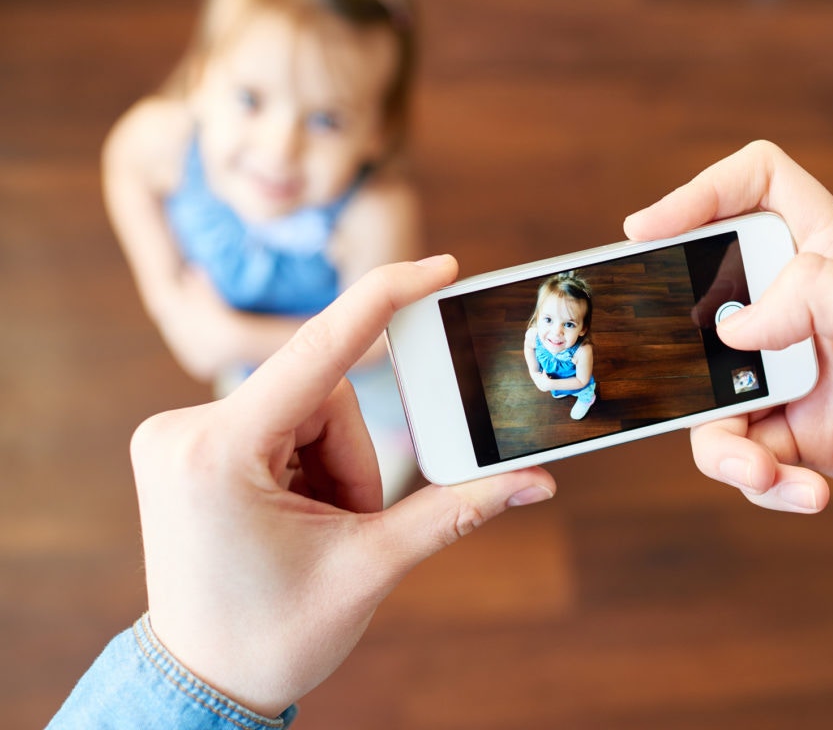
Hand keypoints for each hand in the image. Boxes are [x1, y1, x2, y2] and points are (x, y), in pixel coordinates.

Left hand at [131, 257, 556, 716]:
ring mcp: (177, 435)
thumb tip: (536, 480)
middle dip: (356, 459)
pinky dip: (307, 462)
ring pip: (306, 408)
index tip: (440, 266)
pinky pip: (277, 420)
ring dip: (334, 464)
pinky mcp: (186, 443)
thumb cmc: (273, 638)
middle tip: (346, 526)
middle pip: (325, 395)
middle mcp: (183, 430)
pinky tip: (292, 515)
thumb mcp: (371, 568)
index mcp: (220, 454)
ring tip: (316, 529)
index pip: (320, 350)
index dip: (386, 299)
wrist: (202, 684)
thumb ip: (456, 508)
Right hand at [625, 140, 832, 557]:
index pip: (760, 186)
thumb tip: (731, 324)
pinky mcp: (806, 436)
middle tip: (672, 378)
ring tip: (762, 470)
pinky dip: (759, 478)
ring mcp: (804, 375)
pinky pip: (746, 450)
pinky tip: (803, 494)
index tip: (646, 233)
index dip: (700, 194)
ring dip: (725, 441)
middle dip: (682, 342)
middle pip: (711, 298)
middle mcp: (813, 309)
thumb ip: (810, 293)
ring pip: (716, 391)